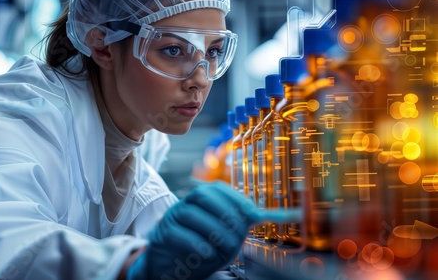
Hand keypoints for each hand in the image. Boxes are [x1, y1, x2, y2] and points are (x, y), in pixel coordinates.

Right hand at [127, 181, 258, 279]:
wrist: (174, 266)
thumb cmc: (204, 247)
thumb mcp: (230, 234)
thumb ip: (253, 222)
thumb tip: (293, 214)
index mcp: (202, 198)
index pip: (218, 189)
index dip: (236, 199)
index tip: (253, 215)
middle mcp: (186, 203)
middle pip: (204, 195)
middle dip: (226, 214)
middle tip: (239, 236)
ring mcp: (172, 217)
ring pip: (191, 213)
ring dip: (214, 231)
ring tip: (225, 249)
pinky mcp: (163, 235)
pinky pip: (178, 233)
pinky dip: (197, 243)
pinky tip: (208, 253)